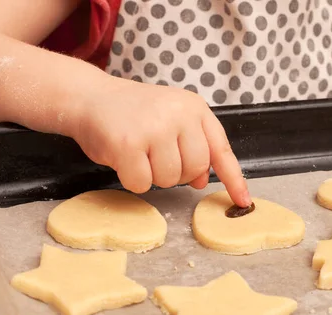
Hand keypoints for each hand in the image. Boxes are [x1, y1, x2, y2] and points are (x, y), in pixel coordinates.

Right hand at [72, 76, 251, 206]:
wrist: (88, 97)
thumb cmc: (130, 114)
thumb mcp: (169, 122)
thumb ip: (191, 147)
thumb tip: (202, 180)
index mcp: (194, 107)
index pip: (220, 148)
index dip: (233, 178)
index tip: (243, 200)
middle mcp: (179, 114)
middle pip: (194, 169)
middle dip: (175, 173)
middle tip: (154, 156)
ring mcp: (154, 127)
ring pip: (169, 179)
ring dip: (152, 176)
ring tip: (137, 152)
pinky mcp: (129, 144)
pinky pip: (142, 184)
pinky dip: (132, 180)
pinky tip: (122, 159)